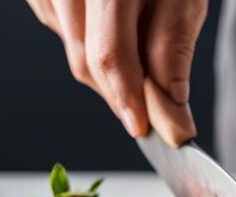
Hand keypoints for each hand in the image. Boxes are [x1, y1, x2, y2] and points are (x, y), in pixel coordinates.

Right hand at [27, 0, 206, 137]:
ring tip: (139, 55)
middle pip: (86, 61)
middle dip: (121, 94)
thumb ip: (173, 48)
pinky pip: (61, 31)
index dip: (127, 99)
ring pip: (73, 51)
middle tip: (152, 112)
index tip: (144, 129)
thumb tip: (171, 105)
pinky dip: (89, 44)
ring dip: (107, 70)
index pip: (109, 55)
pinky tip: (113, 27)